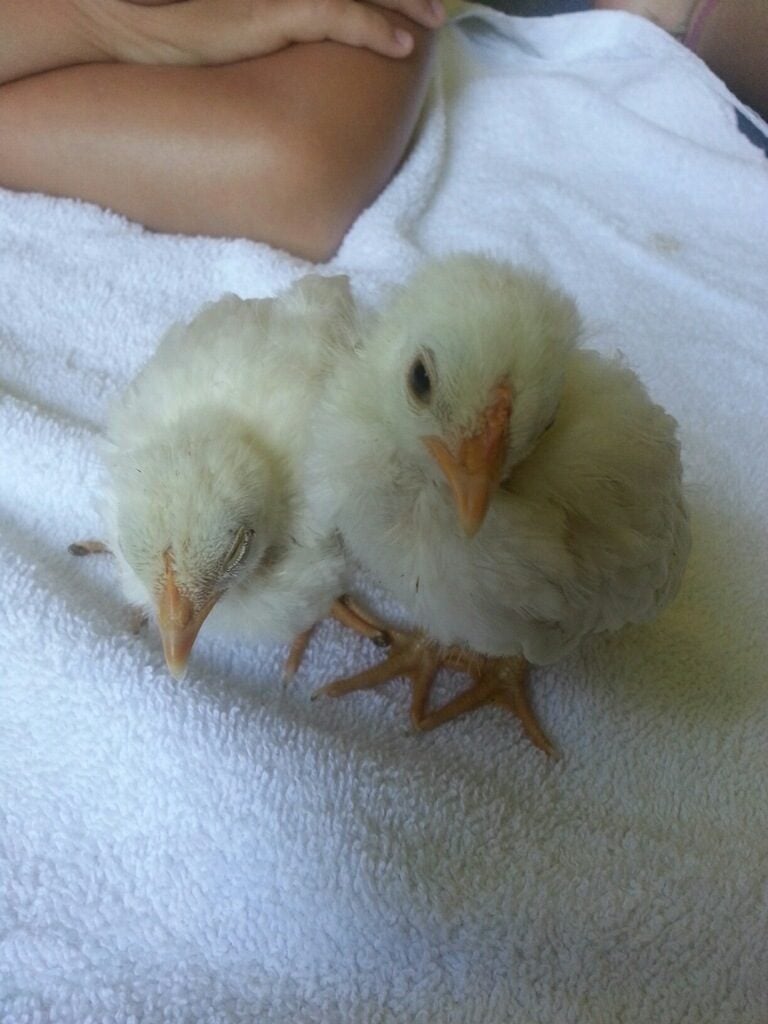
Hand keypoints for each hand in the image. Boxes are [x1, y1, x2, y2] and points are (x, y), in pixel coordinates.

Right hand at [86, 0, 445, 65]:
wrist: (126, 14)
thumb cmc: (171, 16)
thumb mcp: (230, 9)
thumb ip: (268, 11)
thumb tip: (294, 24)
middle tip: (435, 4)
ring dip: (402, 3)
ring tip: (433, 20)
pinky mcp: (272, 8)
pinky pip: (338, 16)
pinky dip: (374, 29)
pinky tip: (401, 45)